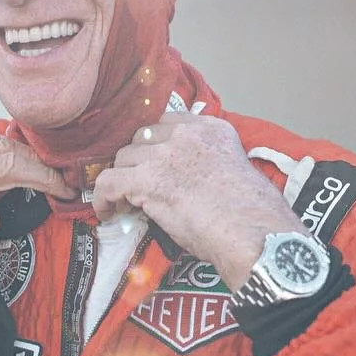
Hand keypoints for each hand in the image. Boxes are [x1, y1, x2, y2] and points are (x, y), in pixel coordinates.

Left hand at [91, 113, 303, 290]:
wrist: (252, 232)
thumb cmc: (252, 214)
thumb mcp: (236, 170)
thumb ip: (211, 162)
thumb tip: (191, 180)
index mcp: (211, 128)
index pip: (166, 123)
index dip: (154, 145)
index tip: (152, 163)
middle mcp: (186, 134)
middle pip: (141, 139)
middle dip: (137, 162)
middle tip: (137, 185)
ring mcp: (165, 155)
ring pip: (123, 159)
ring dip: (122, 181)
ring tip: (124, 202)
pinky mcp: (147, 179)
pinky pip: (108, 182)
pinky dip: (103, 198)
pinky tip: (108, 212)